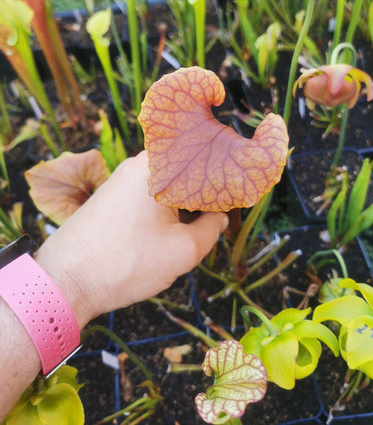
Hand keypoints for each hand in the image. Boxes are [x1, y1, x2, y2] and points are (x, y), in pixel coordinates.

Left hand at [36, 151, 227, 327]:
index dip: (224, 182)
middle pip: (185, 172)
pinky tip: (168, 232)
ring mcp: (121, 178)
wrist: (65, 281)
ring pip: (167, 186)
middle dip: (203, 195)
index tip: (236, 202)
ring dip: (183, 205)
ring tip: (193, 228)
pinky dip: (163, 210)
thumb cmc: (126, 263)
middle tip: (217, 219)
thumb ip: (212, 229)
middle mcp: (137, 164)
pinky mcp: (111, 195)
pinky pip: (148, 195)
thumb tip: (219, 217)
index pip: (204, 162)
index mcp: (156, 165)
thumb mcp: (184, 251)